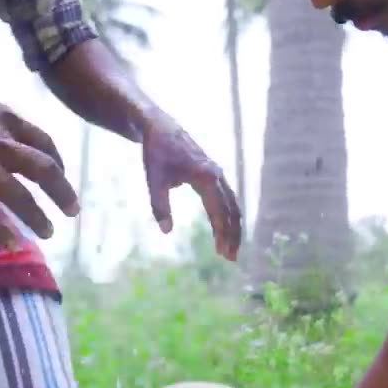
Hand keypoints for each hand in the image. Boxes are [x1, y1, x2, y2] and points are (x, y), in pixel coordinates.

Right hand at [0, 100, 78, 249]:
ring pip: (21, 195)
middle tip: (73, 211)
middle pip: (43, 169)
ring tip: (49, 233)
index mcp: (2, 118)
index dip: (59, 163)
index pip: (43, 142)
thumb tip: (13, 151)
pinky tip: (14, 245)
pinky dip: (5, 231)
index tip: (63, 178)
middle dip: (62, 192)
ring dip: (39, 217)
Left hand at [139, 112, 240, 260]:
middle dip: (233, 235)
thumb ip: (160, 206)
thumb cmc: (156, 154)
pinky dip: (228, 215)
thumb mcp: (154, 180)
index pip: (220, 211)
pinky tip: (224, 229)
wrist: (160, 128)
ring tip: (230, 249)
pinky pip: (226, 198)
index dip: (222, 234)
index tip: (222, 254)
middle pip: (232, 210)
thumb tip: (166, 231)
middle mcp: (217, 175)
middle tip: (231, 259)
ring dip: (233, 227)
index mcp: (206, 177)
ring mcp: (217, 174)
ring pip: (232, 204)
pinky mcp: (213, 174)